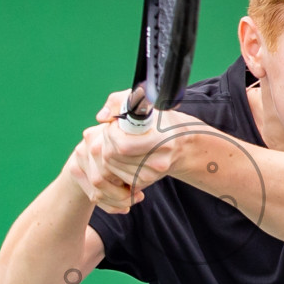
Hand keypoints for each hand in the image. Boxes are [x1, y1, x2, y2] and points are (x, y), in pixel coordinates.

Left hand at [66, 91, 200, 211]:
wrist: (181, 144)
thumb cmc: (162, 120)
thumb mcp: (146, 102)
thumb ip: (120, 102)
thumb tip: (101, 117)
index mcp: (162, 141)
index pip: (122, 145)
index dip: (112, 131)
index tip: (117, 123)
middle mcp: (158, 163)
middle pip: (112, 155)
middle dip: (107, 140)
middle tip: (115, 130)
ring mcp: (150, 175)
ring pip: (110, 165)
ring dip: (108, 150)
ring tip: (121, 139)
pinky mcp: (143, 182)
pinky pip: (115, 173)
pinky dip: (113, 161)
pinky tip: (123, 152)